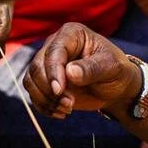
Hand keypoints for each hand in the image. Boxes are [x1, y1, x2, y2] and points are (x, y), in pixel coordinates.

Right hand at [23, 22, 140, 118]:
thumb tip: (70, 72)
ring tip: (67, 109)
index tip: (59, 90)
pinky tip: (60, 113)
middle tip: (69, 104)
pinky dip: (43, 106)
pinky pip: (33, 93)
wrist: (116, 86)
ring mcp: (48, 63)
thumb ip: (92, 68)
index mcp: (72, 34)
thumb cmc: (116, 71)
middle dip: (49, 89)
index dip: (53, 71)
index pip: (54, 51)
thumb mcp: (111, 67)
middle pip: (37, 66)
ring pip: (31, 80)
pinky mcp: (45, 80)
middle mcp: (55, 45)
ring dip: (45, 99)